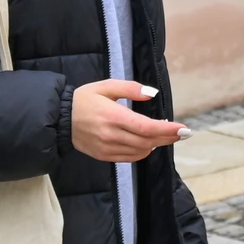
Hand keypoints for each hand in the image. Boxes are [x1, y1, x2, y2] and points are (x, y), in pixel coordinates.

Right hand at [71, 79, 186, 162]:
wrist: (60, 119)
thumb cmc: (85, 99)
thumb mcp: (107, 86)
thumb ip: (131, 88)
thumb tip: (153, 94)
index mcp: (113, 116)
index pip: (146, 127)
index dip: (167, 130)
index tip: (184, 129)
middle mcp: (111, 135)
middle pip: (147, 141)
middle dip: (167, 138)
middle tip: (181, 132)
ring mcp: (107, 148)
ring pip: (140, 151)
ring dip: (156, 144)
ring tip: (166, 135)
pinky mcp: (104, 156)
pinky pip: (129, 157)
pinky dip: (143, 151)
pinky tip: (148, 143)